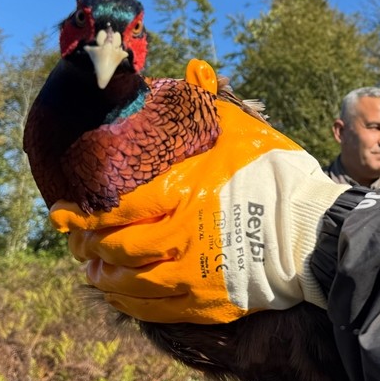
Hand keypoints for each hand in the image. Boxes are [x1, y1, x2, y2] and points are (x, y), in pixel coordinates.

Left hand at [50, 59, 350, 323]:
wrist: (316, 235)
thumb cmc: (279, 178)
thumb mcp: (246, 132)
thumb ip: (211, 104)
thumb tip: (195, 68)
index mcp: (182, 196)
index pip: (118, 209)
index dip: (84, 214)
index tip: (63, 213)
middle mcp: (179, 241)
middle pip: (116, 251)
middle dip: (88, 246)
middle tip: (75, 241)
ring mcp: (191, 278)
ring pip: (130, 286)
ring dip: (104, 278)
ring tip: (92, 270)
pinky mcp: (207, 304)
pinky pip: (155, 312)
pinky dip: (132, 304)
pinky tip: (123, 297)